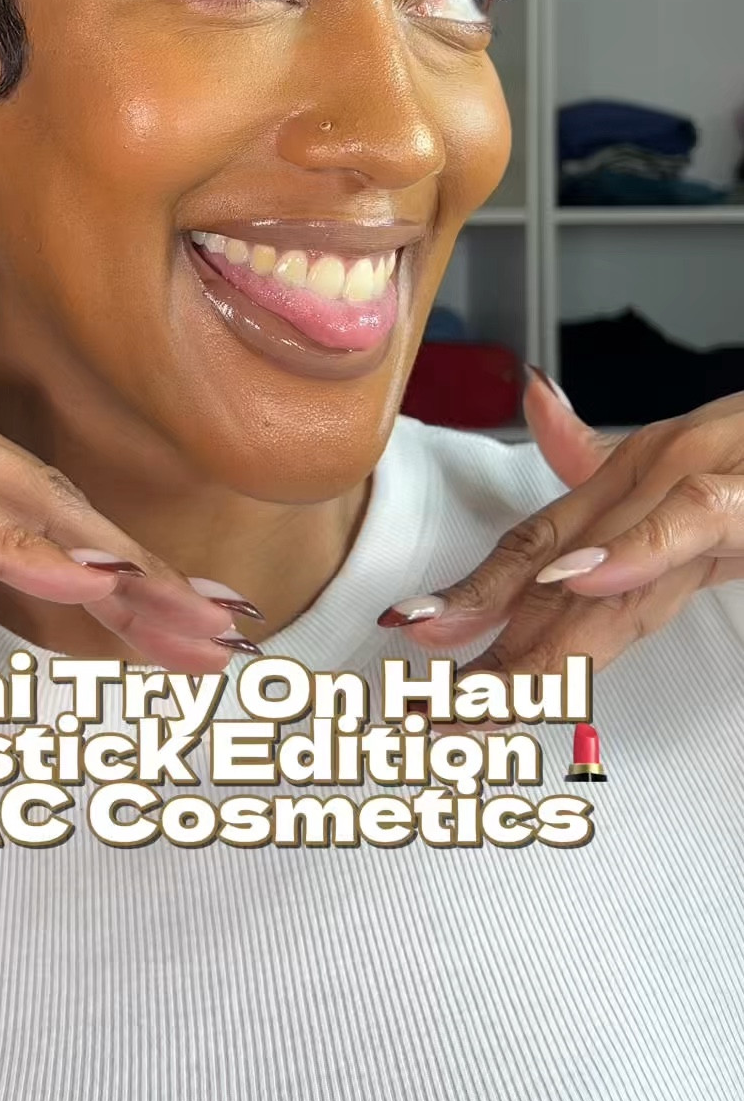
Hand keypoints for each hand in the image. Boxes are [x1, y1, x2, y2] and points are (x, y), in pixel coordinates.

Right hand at [0, 304, 257, 672]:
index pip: (38, 516)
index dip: (117, 570)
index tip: (182, 618)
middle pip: (57, 509)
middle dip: (146, 576)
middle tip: (222, 634)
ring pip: (27, 503)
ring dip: (113, 566)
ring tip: (185, 618)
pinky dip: (25, 542)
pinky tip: (87, 576)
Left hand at [378, 368, 743, 698]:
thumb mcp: (679, 452)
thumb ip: (602, 441)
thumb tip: (534, 396)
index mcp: (626, 487)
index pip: (533, 550)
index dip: (472, 596)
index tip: (411, 638)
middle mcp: (644, 485)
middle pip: (551, 577)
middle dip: (483, 647)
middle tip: (420, 704)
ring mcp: (690, 487)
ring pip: (602, 568)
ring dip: (534, 625)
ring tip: (476, 685)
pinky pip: (687, 522)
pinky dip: (635, 551)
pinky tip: (581, 584)